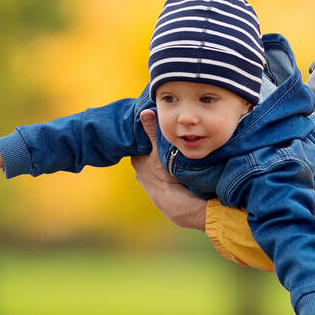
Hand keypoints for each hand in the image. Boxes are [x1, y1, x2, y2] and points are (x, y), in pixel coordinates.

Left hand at [129, 109, 206, 229]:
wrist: (178, 203)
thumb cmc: (165, 176)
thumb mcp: (159, 151)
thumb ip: (152, 131)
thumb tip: (144, 112)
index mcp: (136, 160)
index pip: (137, 140)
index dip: (143, 130)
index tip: (151, 118)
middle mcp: (140, 170)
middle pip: (145, 149)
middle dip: (150, 140)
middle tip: (162, 126)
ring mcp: (149, 178)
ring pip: (152, 159)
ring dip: (158, 151)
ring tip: (168, 139)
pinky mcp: (160, 184)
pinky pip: (160, 168)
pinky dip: (164, 161)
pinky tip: (172, 155)